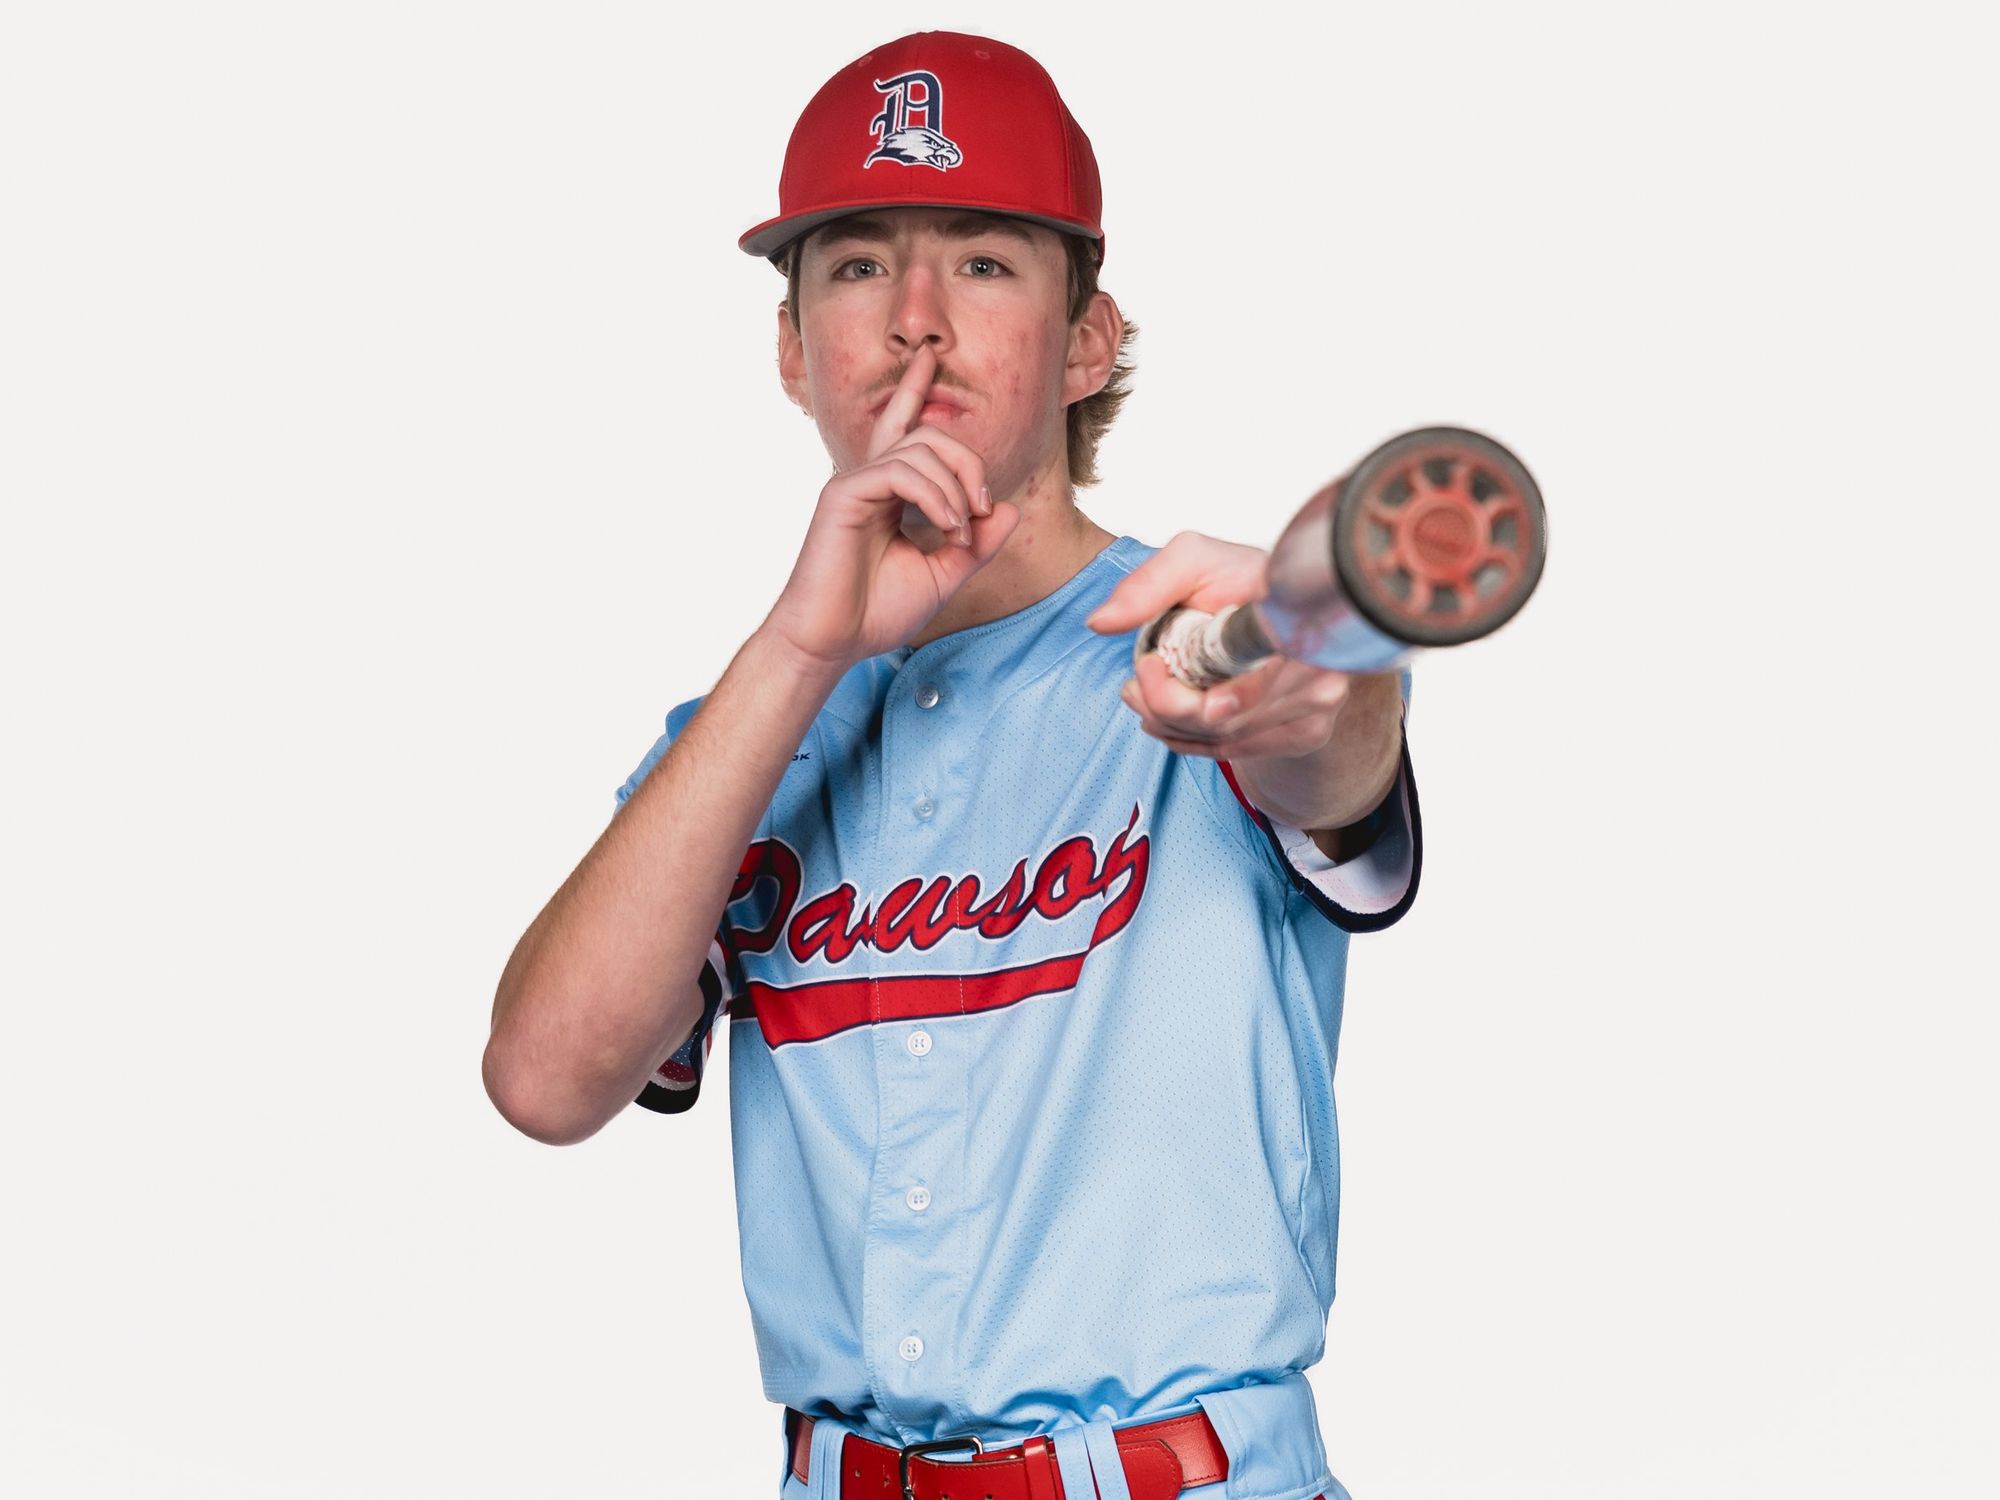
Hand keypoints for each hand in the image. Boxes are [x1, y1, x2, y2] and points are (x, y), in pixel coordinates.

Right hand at [762, 344, 1021, 669]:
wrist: (832, 643)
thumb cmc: (876, 612)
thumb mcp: (943, 575)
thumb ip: (976, 543)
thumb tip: (1007, 508)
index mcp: (887, 492)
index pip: (903, 428)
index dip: (914, 389)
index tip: (929, 357)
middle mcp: (869, 479)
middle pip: (929, 435)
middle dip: (968, 462)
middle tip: (982, 507)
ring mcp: (854, 483)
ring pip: (920, 450)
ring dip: (955, 490)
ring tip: (960, 534)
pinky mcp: (843, 494)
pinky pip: (900, 471)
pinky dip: (935, 497)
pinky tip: (946, 528)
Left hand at [1086, 529, 1366, 762]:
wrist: (1284, 608)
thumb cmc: (1240, 578)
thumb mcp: (1191, 560)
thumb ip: (1148, 585)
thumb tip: (1101, 623)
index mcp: (1294, 616)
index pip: (1242, 675)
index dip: (1184, 691)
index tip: (1148, 667)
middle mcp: (1319, 664)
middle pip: (1221, 717)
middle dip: (1161, 704)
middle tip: (1137, 679)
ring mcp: (1320, 703)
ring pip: (1224, 739)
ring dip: (1171, 724)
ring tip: (1148, 694)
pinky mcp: (1310, 731)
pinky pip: (1238, 751)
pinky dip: (1194, 740)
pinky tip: (1175, 719)